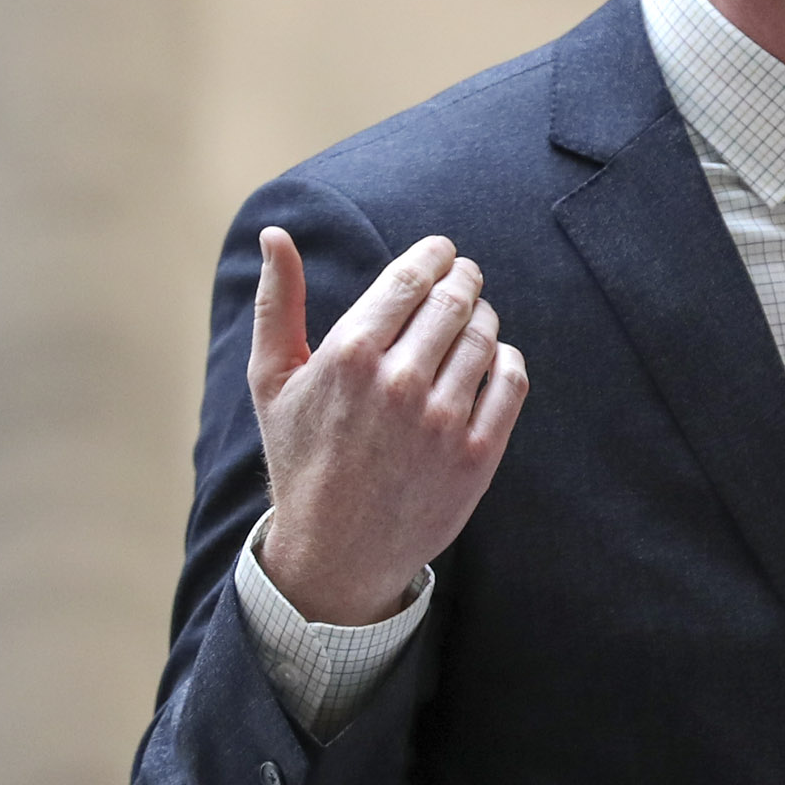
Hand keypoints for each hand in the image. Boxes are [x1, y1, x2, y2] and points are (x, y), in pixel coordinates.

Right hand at [249, 228, 528, 624]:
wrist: (337, 549)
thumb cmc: (302, 456)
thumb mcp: (273, 381)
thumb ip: (276, 304)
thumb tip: (274, 235)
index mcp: (349, 357)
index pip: (410, 279)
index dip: (435, 255)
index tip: (443, 251)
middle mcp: (399, 385)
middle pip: (454, 302)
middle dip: (464, 278)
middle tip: (465, 275)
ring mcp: (442, 422)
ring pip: (485, 339)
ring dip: (485, 317)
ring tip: (474, 317)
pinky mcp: (478, 455)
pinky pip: (511, 382)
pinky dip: (507, 360)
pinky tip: (493, 358)